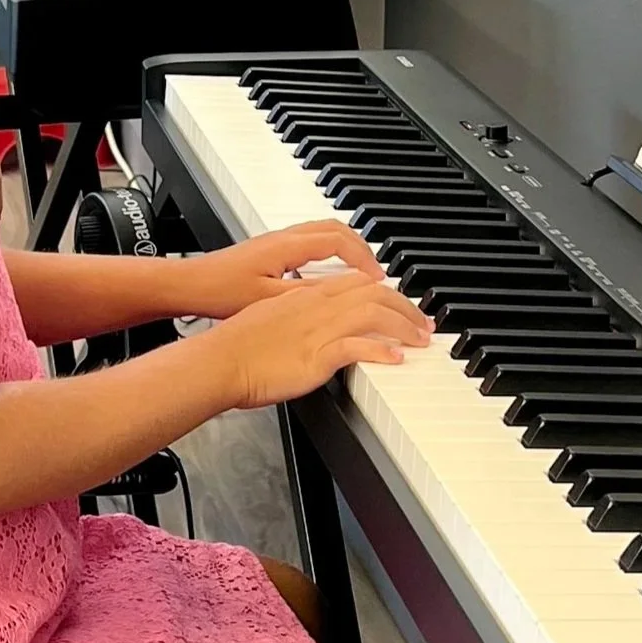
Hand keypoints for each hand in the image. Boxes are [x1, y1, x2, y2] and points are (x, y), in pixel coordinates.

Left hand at [167, 220, 384, 319]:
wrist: (189, 285)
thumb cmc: (219, 290)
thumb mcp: (268, 299)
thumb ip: (305, 295)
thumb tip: (338, 296)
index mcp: (288, 246)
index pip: (339, 241)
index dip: (363, 259)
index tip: (378, 276)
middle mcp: (284, 237)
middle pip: (336, 229)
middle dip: (362, 247)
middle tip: (377, 271)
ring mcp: (276, 241)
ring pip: (323, 232)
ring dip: (346, 248)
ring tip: (360, 271)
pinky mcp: (269, 250)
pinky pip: (310, 241)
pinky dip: (329, 253)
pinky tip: (326, 276)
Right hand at [196, 271, 431, 410]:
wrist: (219, 360)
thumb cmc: (236, 346)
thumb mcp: (271, 319)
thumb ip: (296, 318)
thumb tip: (311, 328)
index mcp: (306, 295)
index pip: (355, 282)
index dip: (384, 290)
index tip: (399, 303)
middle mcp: (316, 306)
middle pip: (373, 293)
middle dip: (405, 306)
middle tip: (423, 322)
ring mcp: (318, 329)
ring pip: (373, 313)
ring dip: (403, 325)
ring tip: (420, 338)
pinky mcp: (317, 354)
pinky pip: (358, 347)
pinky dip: (381, 351)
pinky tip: (395, 358)